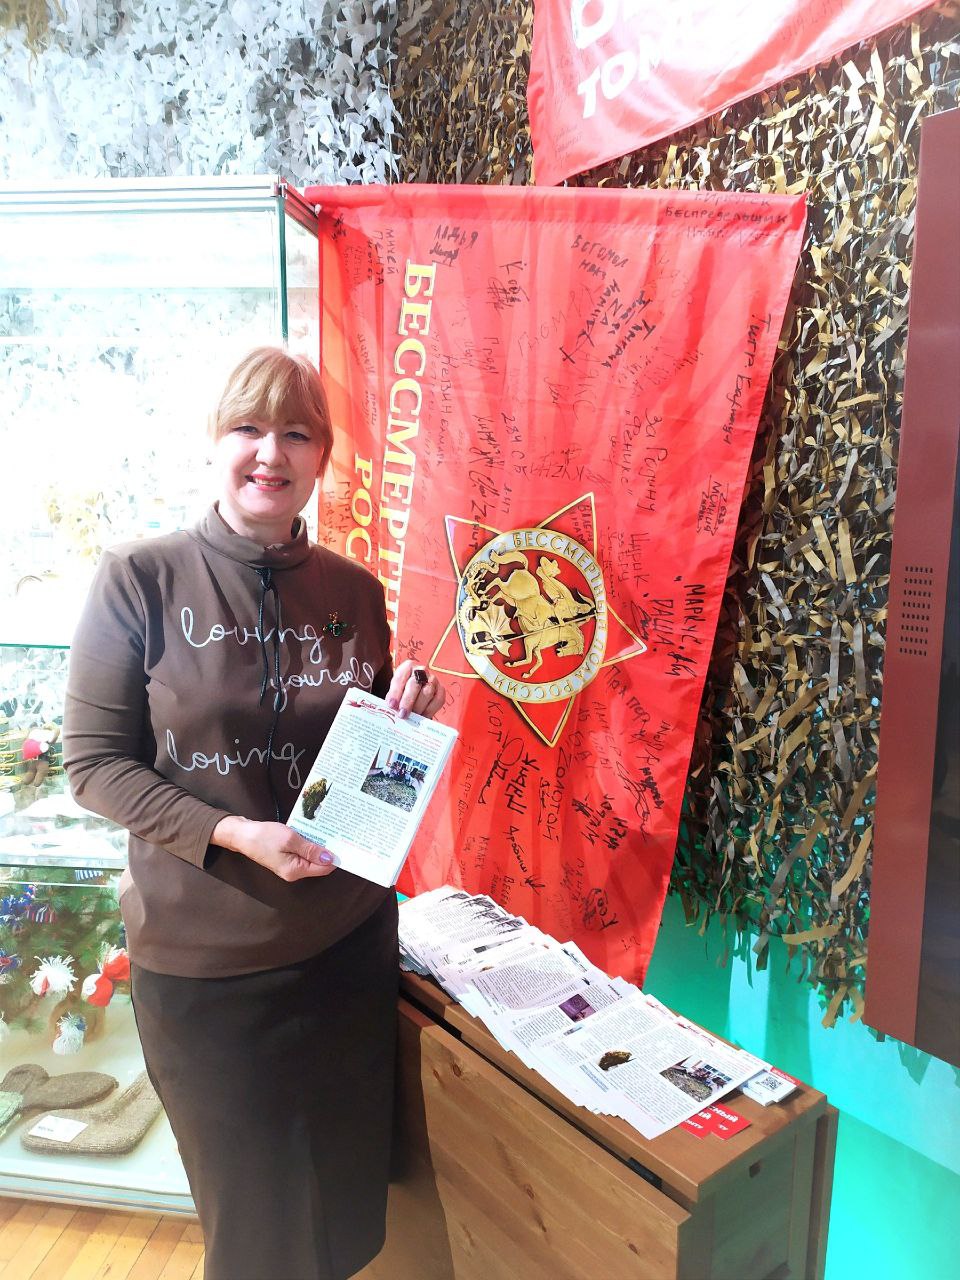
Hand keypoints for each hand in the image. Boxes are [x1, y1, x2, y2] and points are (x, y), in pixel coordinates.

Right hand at [212, 816, 335, 881]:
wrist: (242, 834)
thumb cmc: (264, 836)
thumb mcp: (289, 839)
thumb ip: (310, 849)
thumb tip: (329, 858)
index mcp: (295, 871)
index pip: (323, 868)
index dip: (335, 856)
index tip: (345, 842)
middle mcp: (294, 872)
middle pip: (319, 864)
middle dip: (328, 850)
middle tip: (338, 833)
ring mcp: (290, 865)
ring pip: (312, 857)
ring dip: (319, 845)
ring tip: (328, 831)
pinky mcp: (286, 857)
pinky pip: (304, 852)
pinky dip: (309, 843)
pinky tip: (313, 833)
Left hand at [385, 659, 446, 719]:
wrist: (415, 693)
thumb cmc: (402, 691)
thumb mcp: (395, 691)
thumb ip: (394, 698)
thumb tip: (394, 709)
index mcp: (407, 667)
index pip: (400, 678)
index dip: (395, 692)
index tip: (391, 705)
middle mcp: (421, 670)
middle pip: (415, 684)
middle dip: (408, 701)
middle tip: (402, 714)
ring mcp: (433, 679)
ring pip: (427, 692)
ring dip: (418, 707)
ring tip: (411, 717)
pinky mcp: (441, 690)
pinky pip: (438, 700)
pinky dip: (430, 710)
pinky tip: (422, 716)